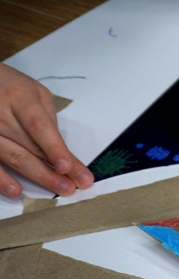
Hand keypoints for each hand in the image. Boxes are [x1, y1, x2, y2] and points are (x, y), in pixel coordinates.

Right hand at [0, 64, 92, 196]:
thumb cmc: (12, 87)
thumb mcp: (36, 92)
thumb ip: (48, 119)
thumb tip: (61, 149)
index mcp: (20, 99)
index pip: (39, 127)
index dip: (54, 148)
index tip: (67, 167)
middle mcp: (1, 115)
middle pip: (29, 147)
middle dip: (53, 170)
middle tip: (72, 186)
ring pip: (13, 158)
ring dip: (37, 177)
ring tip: (58, 189)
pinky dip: (2, 179)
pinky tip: (16, 191)